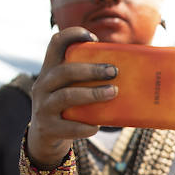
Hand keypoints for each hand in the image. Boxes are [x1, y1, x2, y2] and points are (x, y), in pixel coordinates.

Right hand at [26, 27, 114, 165]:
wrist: (45, 139)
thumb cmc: (69, 108)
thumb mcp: (71, 89)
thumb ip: (89, 79)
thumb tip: (132, 73)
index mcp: (50, 70)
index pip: (55, 43)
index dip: (72, 35)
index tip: (93, 38)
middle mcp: (43, 85)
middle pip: (64, 71)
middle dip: (91, 70)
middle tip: (114, 71)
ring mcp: (43, 107)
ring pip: (66, 96)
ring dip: (92, 94)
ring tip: (113, 92)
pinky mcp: (47, 128)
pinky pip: (67, 126)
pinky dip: (84, 126)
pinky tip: (97, 126)